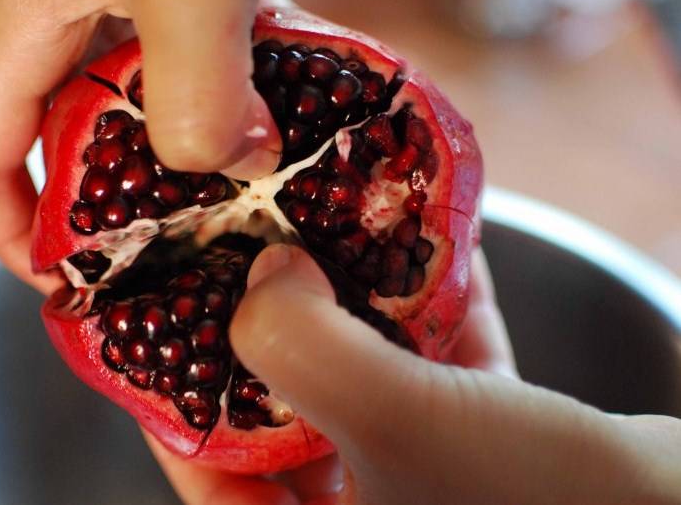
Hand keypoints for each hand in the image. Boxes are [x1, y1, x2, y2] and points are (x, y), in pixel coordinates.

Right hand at [0, 0, 300, 292]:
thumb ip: (196, 80)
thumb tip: (225, 166)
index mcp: (35, 20)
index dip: (11, 228)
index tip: (62, 282)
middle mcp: (78, 17)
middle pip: (66, 140)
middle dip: (106, 208)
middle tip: (164, 261)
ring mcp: (140, 4)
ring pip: (140, 109)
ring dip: (180, 161)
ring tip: (231, 210)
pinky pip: (202, 72)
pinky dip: (231, 108)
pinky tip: (275, 128)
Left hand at [150, 247, 680, 503]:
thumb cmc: (542, 504)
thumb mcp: (398, 421)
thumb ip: (304, 344)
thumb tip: (266, 272)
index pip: (210, 480)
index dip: (178, 401)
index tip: (168, 320)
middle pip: (288, 422)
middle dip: (277, 332)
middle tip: (254, 256)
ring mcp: (436, 488)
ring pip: (372, 386)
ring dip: (363, 308)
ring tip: (336, 233)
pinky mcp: (497, 453)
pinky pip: (447, 372)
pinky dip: (440, 312)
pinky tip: (435, 245)